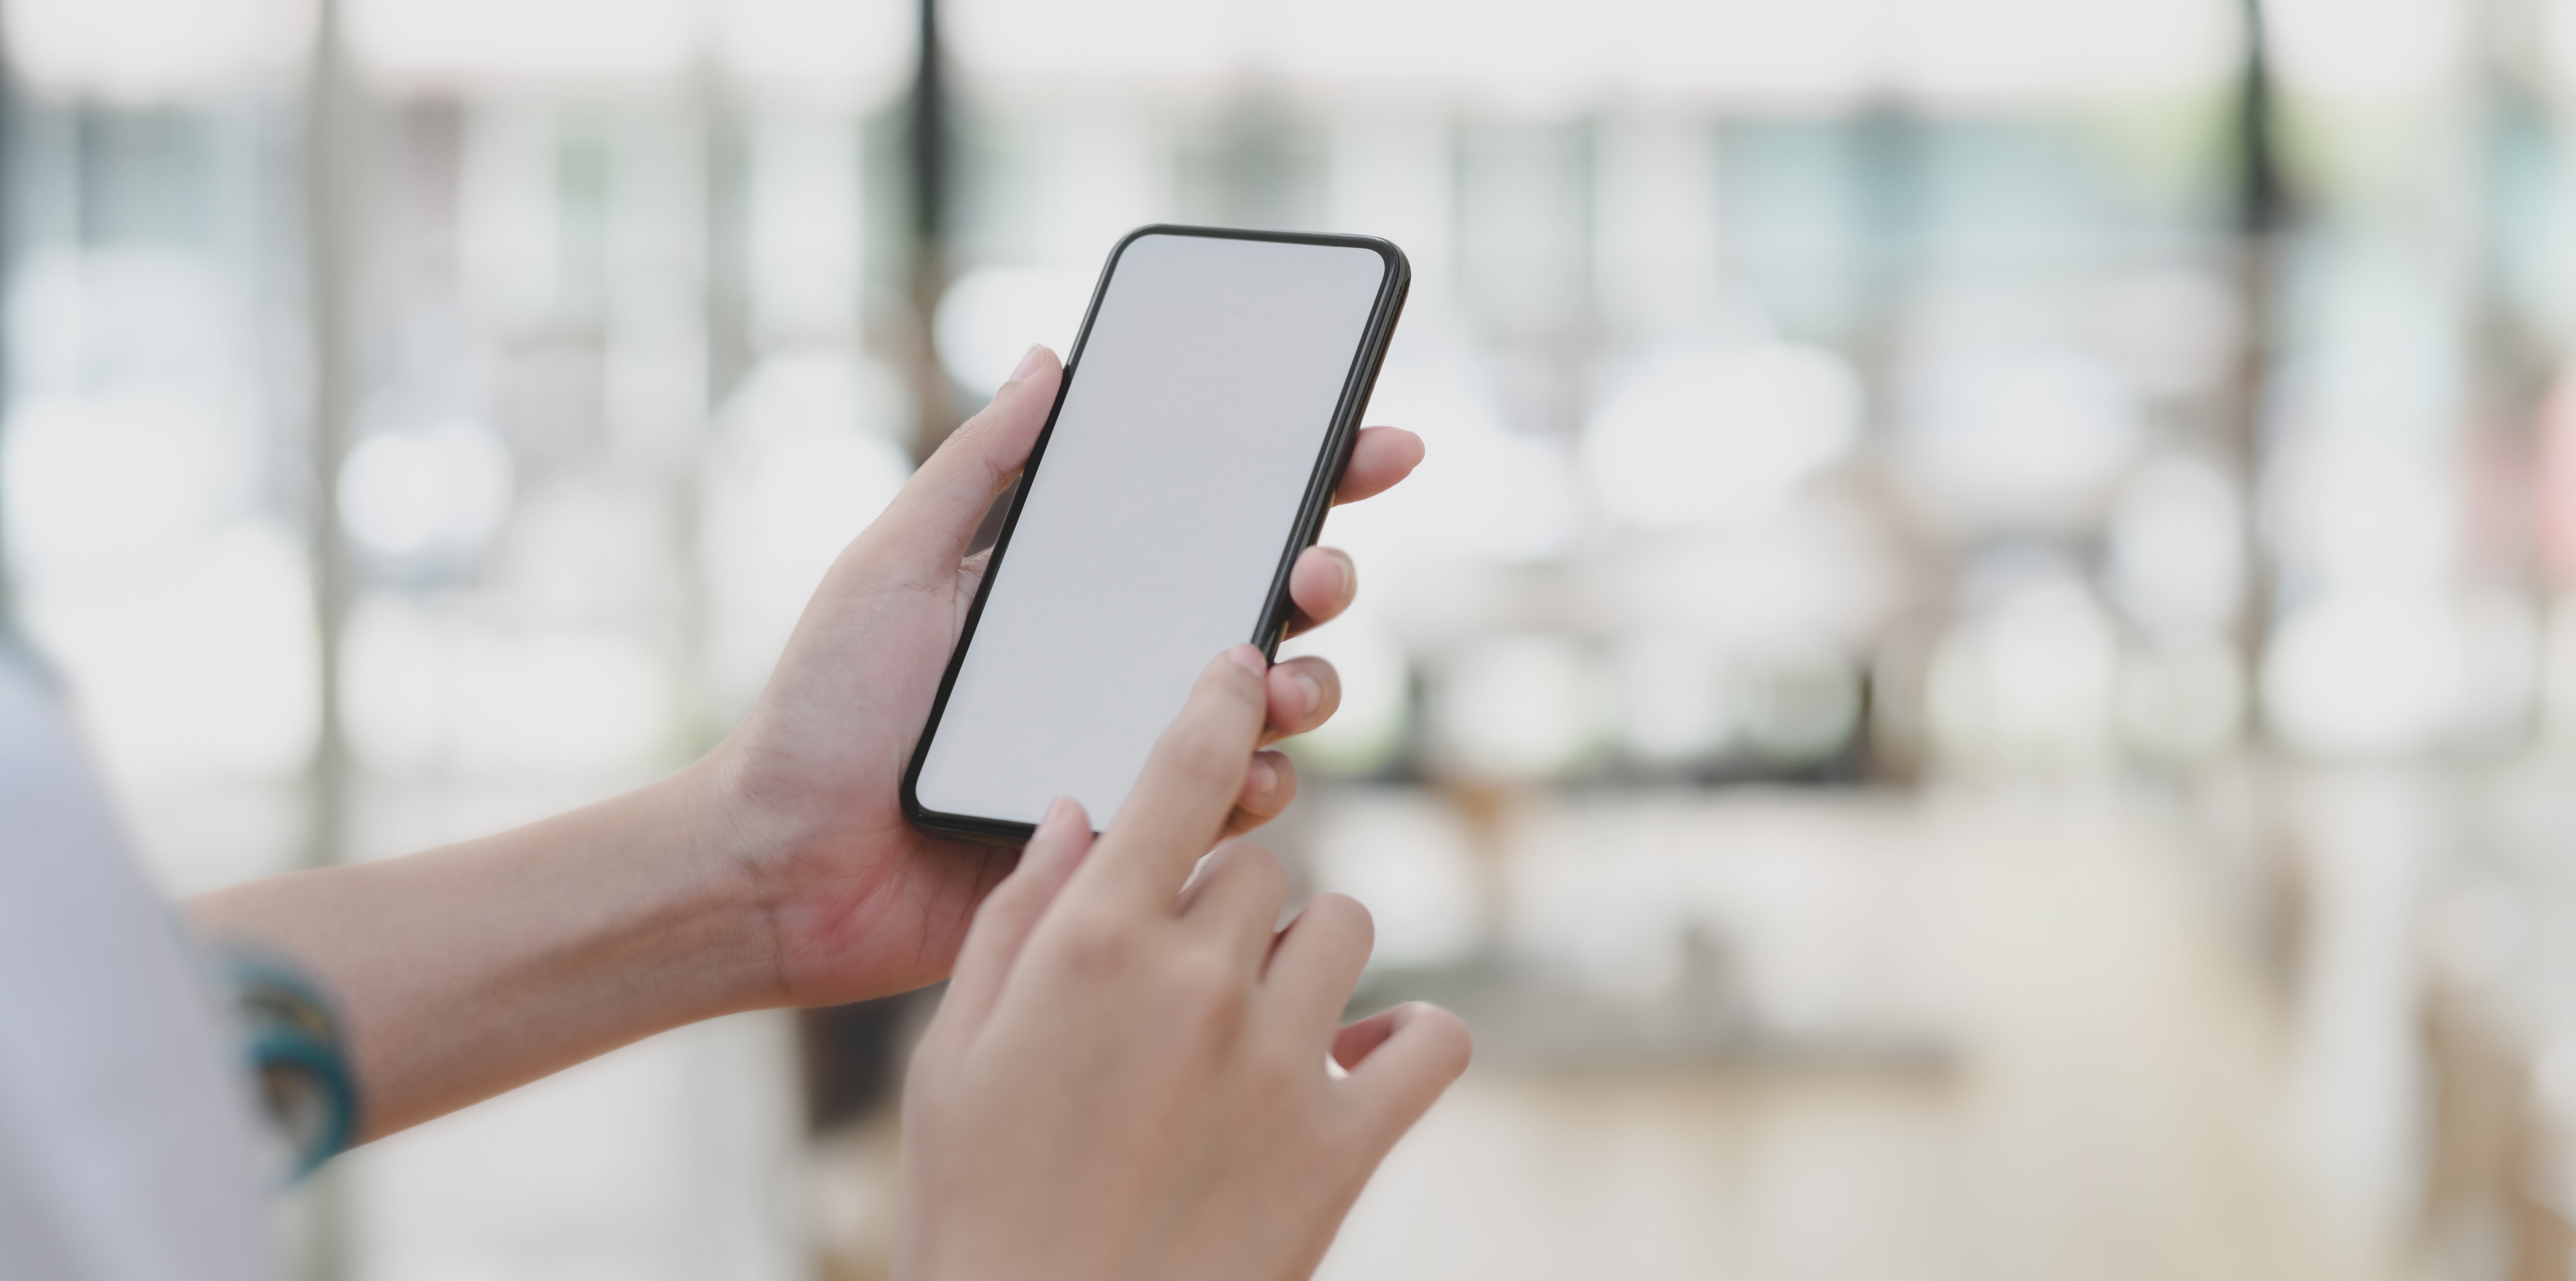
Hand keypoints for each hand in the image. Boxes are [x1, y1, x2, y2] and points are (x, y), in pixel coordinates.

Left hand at [697, 344, 1424, 1007]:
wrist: (785, 866)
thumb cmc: (820, 713)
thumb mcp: (891, 565)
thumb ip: (974, 466)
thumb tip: (1050, 358)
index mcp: (1075, 591)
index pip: (1208, 520)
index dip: (1305, 480)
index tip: (1374, 443)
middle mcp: (1119, 665)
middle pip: (1265, 609)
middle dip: (1323, 580)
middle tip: (1318, 575)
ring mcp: (1130, 750)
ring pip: (1268, 709)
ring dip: (1305, 686)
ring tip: (1284, 684)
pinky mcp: (1130, 838)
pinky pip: (1228, 808)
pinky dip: (1256, 786)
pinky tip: (1248, 779)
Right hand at [898, 648, 1471, 1280]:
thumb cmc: (977, 1209)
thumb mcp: (951, 1058)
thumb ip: (1011, 923)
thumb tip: (1071, 816)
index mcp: (1093, 950)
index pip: (1179, 777)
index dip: (1217, 703)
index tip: (1241, 665)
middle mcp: (1197, 985)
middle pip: (1259, 863)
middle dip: (1228, 898)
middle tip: (1187, 970)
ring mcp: (1282, 1063)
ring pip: (1343, 929)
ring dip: (1307, 957)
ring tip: (1258, 1023)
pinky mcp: (1345, 1144)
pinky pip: (1431, 1040)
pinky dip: (1410, 1040)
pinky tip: (1362, 1060)